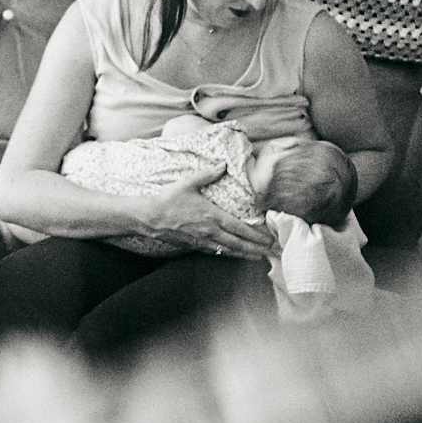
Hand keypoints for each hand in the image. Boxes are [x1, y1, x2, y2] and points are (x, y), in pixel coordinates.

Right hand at [142, 164, 277, 258]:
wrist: (150, 217)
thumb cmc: (168, 199)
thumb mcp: (188, 183)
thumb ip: (208, 174)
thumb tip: (223, 164)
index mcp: (212, 216)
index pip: (240, 228)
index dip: (256, 236)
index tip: (269, 239)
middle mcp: (210, 231)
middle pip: (238, 244)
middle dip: (256, 249)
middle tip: (271, 253)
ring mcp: (202, 241)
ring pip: (228, 251)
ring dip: (245, 255)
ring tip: (259, 258)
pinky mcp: (194, 245)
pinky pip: (215, 252)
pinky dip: (228, 254)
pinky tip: (234, 255)